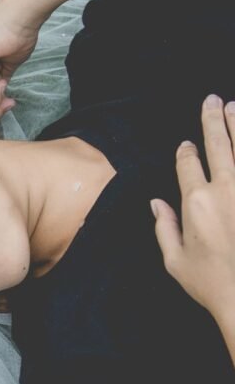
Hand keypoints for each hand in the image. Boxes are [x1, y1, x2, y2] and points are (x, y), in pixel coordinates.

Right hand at [153, 96, 234, 321]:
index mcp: (196, 203)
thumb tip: (157, 203)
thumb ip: (165, 228)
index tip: (186, 145)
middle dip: (213, 119)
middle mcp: (225, 189)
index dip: (186, 152)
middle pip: (218, 144)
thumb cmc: (213, 283)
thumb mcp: (175, 261)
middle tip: (213, 100)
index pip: (188, 164)